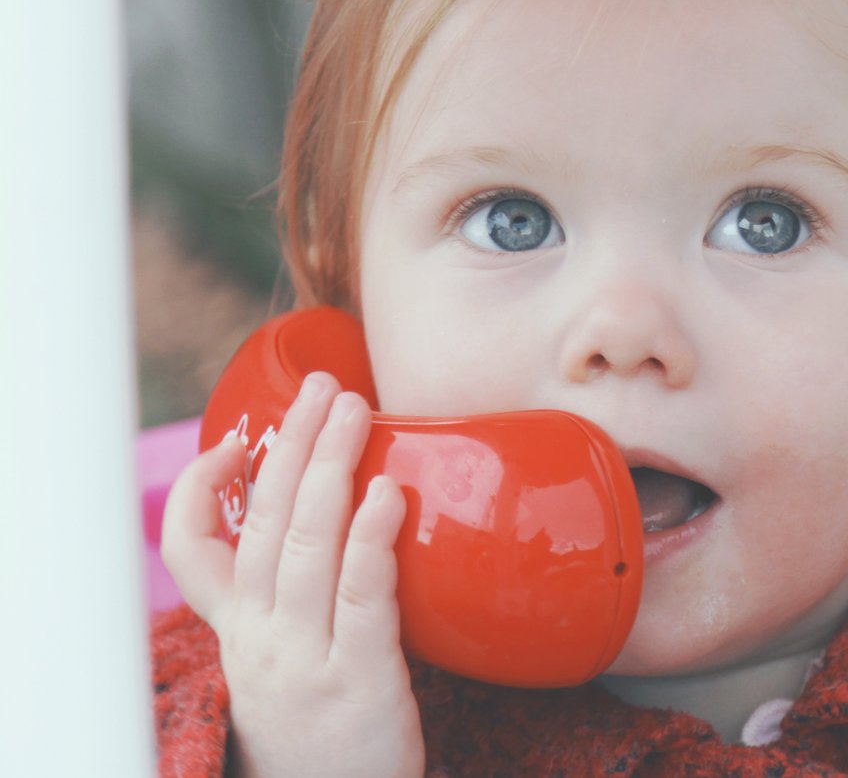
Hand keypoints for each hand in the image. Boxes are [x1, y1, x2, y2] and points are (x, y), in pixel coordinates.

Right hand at [161, 374, 424, 777]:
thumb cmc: (325, 728)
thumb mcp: (286, 660)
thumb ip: (298, 595)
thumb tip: (339, 506)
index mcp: (238, 630)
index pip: (191, 551)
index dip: (202, 487)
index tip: (240, 440)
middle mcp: (259, 638)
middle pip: (263, 523)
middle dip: (292, 445)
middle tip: (323, 387)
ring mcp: (305, 657)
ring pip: (305, 546)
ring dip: (330, 469)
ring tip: (354, 414)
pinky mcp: (359, 678)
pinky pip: (360, 596)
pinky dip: (370, 539)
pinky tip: (388, 495)